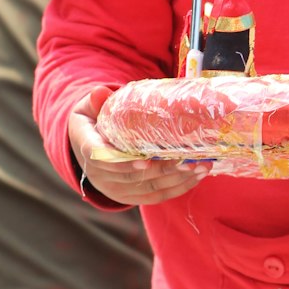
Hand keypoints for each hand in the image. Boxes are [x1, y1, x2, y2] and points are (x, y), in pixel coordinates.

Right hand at [69, 85, 210, 206]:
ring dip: (176, 180)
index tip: (145, 161)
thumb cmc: (92, 123)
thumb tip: (100, 91)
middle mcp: (99, 174)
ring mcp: (114, 188)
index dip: (123, 163)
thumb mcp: (88, 109)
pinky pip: (154, 197)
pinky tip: (196, 177)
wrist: (89, 148)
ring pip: (147, 189)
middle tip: (187, 160)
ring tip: (200, 166)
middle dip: (161, 171)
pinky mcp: (129, 196)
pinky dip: (177, 189)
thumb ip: (95, 102)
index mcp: (88, 148)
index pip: (101, 158)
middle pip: (131, 177)